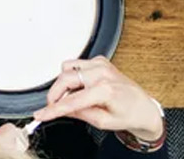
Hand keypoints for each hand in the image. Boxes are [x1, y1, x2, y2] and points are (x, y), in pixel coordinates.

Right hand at [34, 57, 163, 142]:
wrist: (143, 107)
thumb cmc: (128, 114)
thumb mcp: (102, 122)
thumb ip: (80, 114)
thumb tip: (61, 110)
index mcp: (105, 90)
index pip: (71, 101)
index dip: (53, 109)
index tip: (41, 114)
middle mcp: (103, 73)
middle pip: (65, 78)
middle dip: (55, 94)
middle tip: (54, 108)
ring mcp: (101, 64)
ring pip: (67, 68)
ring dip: (63, 84)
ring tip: (72, 98)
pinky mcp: (100, 61)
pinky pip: (76, 65)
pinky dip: (73, 77)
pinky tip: (80, 88)